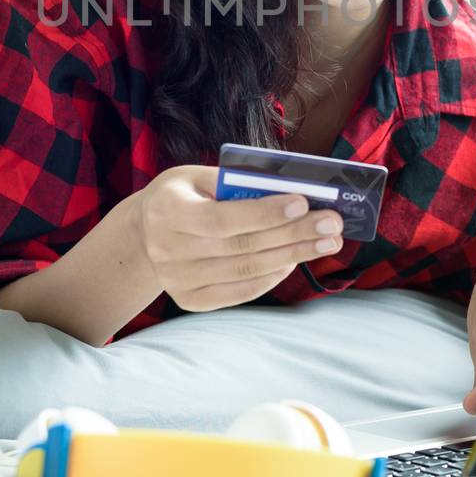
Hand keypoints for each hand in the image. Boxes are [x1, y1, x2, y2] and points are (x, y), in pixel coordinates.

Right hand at [132, 164, 343, 312]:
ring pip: (247, 270)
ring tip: (325, 242)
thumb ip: (234, 181)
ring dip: (293, 255)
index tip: (303, 203)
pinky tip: (294, 259)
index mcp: (167, 211)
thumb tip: (289, 189)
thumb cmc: (182, 196)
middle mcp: (168, 250)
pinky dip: (272, 276)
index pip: (223, 218)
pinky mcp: (190, 299)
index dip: (265, 213)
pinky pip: (240, 291)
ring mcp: (177, 280)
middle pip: (242, 246)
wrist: (143, 235)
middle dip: (293, 234)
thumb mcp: (196, 177)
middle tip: (332, 224)